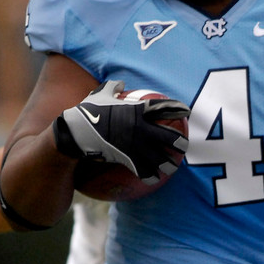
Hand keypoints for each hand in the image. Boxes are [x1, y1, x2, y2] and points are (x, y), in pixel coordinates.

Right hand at [53, 80, 189, 183]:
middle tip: (183, 146)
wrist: (76, 132)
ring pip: (161, 159)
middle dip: (180, 143)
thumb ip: (113, 88)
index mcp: (138, 110)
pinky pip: (145, 172)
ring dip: (170, 165)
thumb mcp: (101, 94)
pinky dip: (151, 176)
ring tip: (173, 167)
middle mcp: (142, 129)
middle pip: (170, 138)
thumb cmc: (88, 111)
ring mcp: (136, 146)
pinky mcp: (128, 161)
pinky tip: (154, 179)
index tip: (186, 111)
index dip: (178, 109)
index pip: (164, 108)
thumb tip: (120, 84)